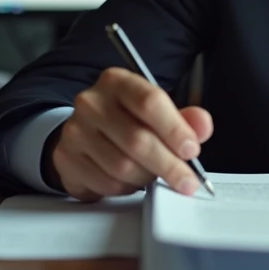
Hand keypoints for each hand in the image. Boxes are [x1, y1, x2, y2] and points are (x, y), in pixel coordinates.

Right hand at [46, 66, 213, 201]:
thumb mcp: (159, 112)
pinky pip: (106, 183)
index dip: (175, 129)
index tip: (192, 150)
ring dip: (147, 177)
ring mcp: (75, 131)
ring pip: (122, 167)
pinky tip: (132, 179)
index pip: (149, 101)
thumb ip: (185, 119)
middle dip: (169, 164)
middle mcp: (91, 102)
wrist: (86, 131)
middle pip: (137, 139)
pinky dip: (127, 188)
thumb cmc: (128, 119)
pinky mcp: (66, 159)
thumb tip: (202, 126)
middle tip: (187, 180)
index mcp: (117, 81)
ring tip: (155, 174)